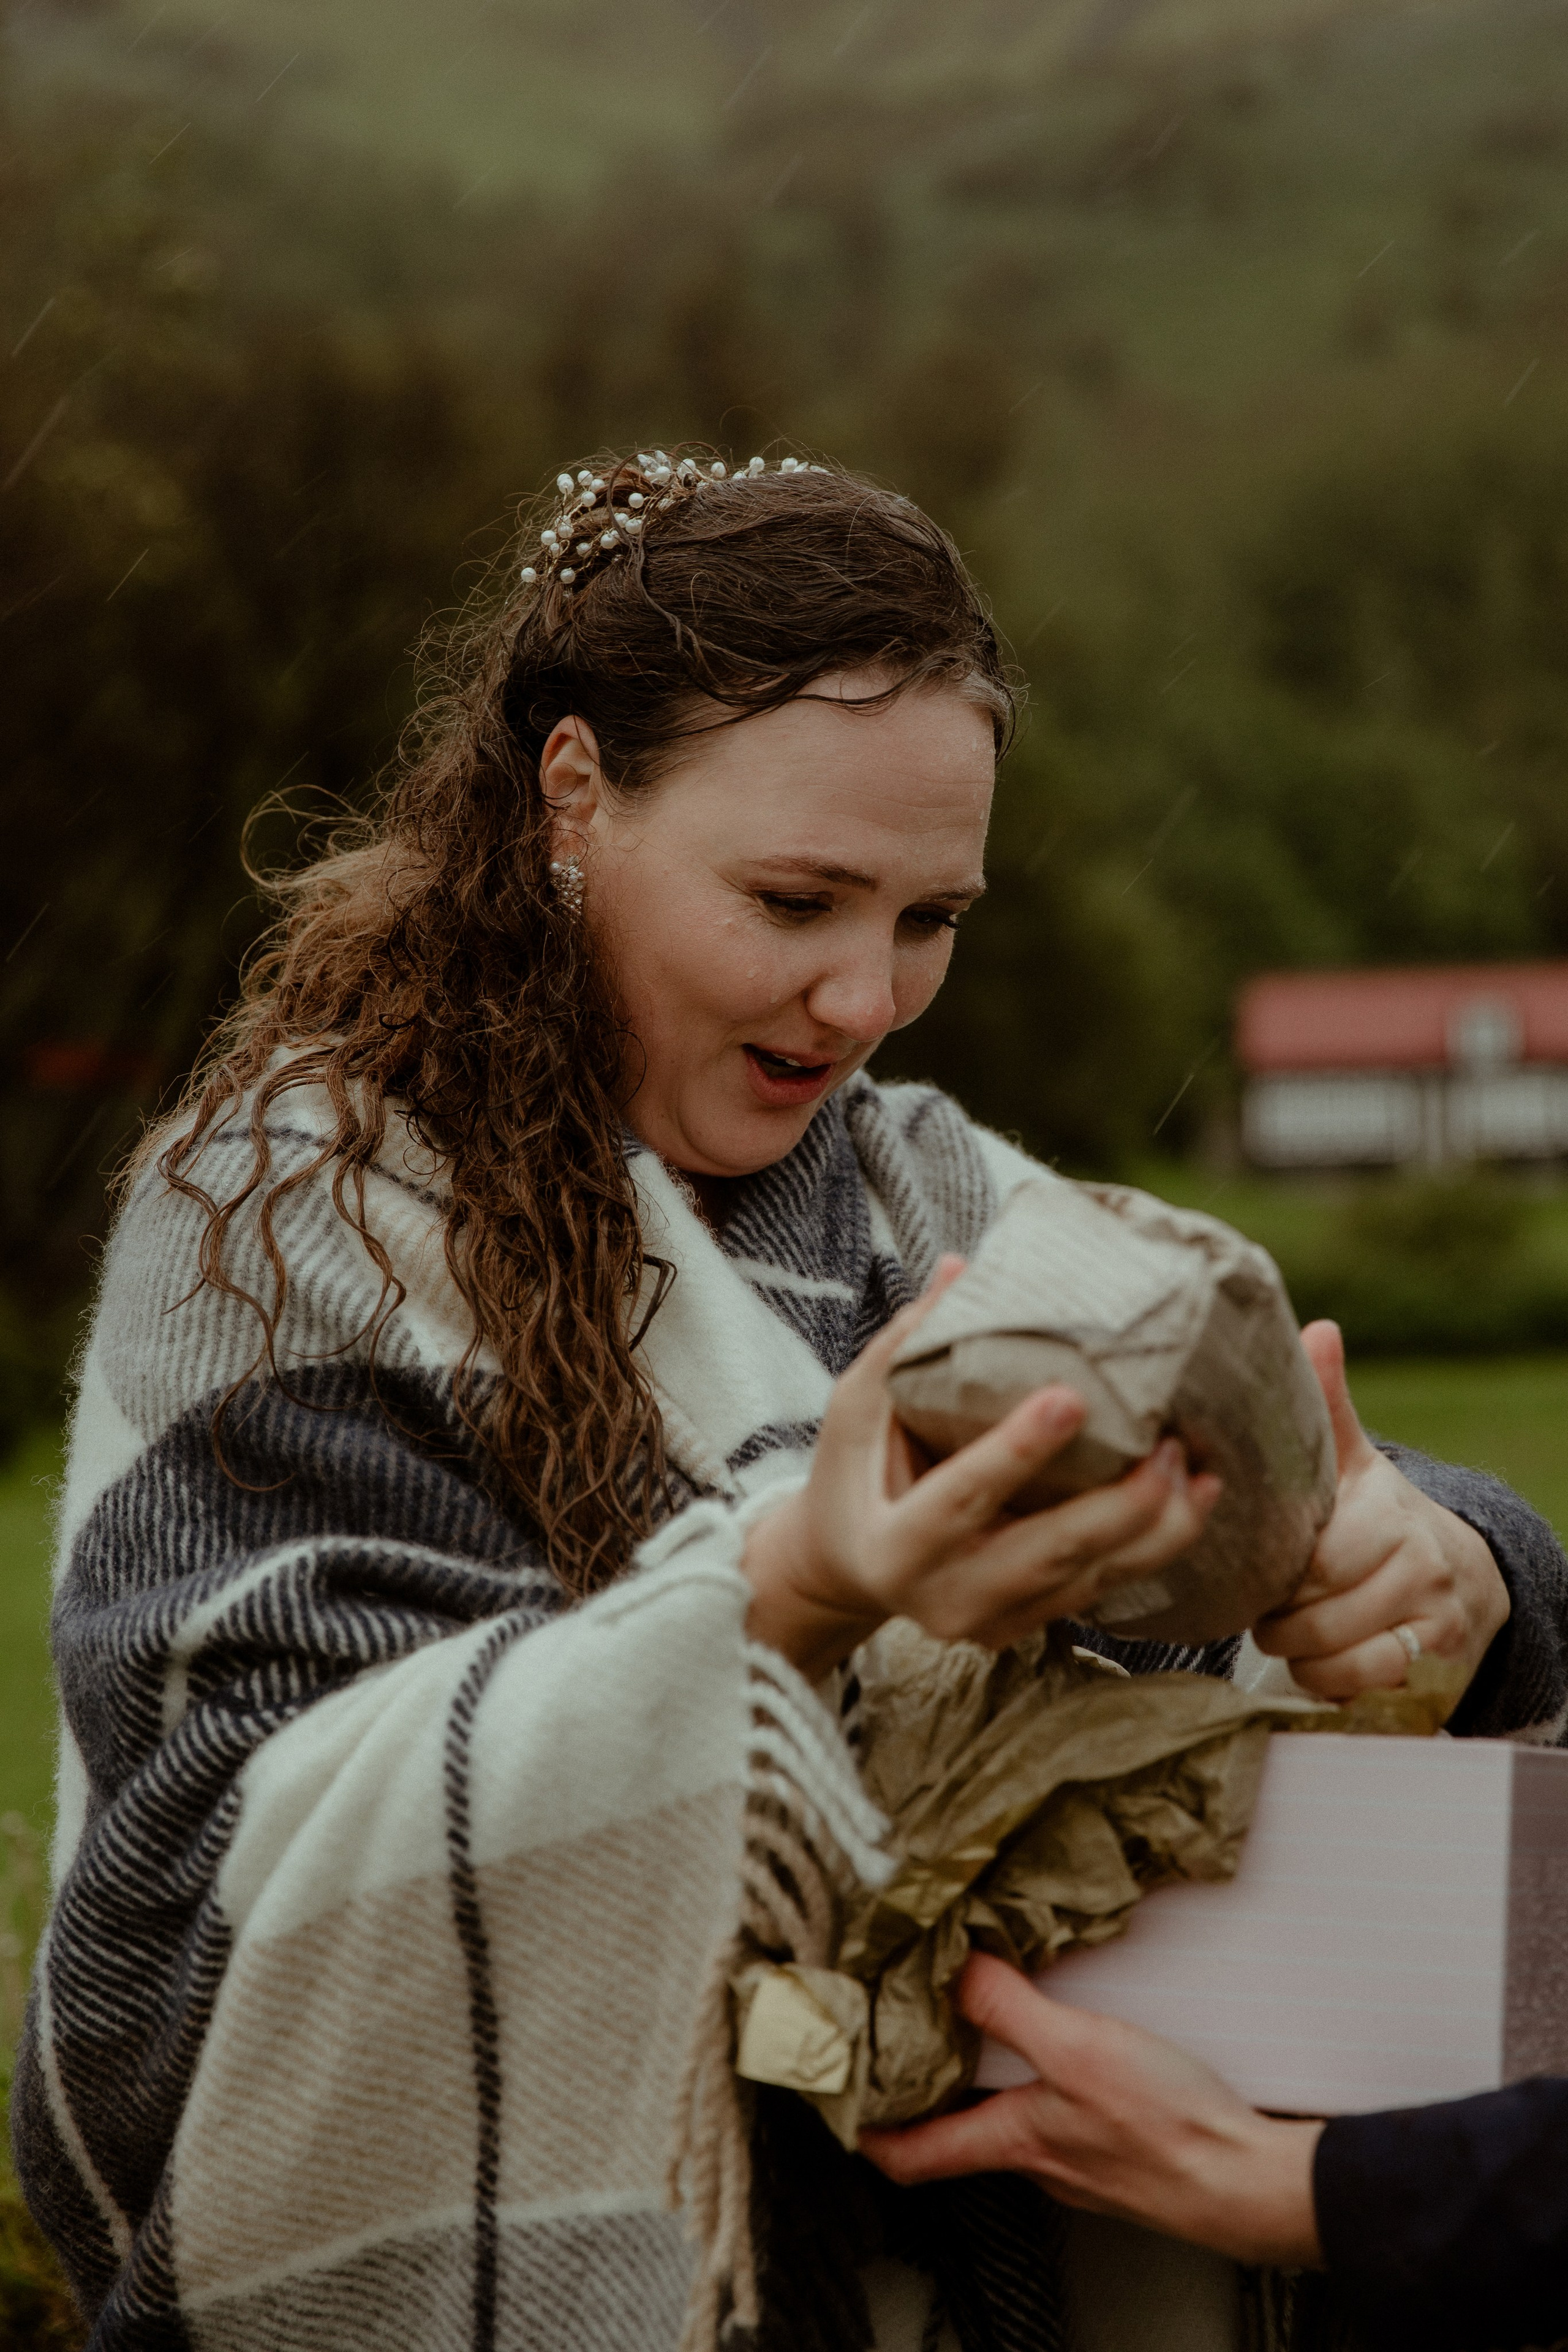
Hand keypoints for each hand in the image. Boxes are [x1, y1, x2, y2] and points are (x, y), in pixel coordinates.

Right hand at [742, 1258, 1221, 1678]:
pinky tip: (1192, 1502)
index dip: (1016, 1451)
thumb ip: (901, 1348)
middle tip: (1171, 1446)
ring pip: (1088, 1583)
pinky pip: (1098, 1592)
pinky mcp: (1026, 1627)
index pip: (962, 1496)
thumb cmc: (855, 1477)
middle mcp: (946, 1599)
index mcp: (895, 1547)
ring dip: (1155, 1531)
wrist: (849, 1571)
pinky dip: (1150, 1549)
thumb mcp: (855, 1414)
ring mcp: (990, 1623)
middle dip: (1118, 1507)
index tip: (1070, 1397)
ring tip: (1202, 1472)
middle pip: (1046, 1555)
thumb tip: (959, 1269)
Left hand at [860, 1952, 1323, 2268]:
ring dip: (989, 2077)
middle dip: (928, 2088)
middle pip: (957, 2132)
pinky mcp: (1120, 2151)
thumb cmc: (1171, 2132)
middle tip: (904, 2040)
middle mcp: (1038, 2159)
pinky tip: (1067, 2046)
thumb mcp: (1078, 2051)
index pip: (911, 2154)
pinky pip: (1060, 2114)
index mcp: (1012, 2141)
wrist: (1251, 2182)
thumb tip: (954, 1972)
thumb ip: (1010, 2010)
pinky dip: (1045, 2079)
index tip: (839, 2100)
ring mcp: (1080, 2159)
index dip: (867, 2130)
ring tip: (978, 2022)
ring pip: (1010, 2120)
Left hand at [1250, 1321, 1508, 1701]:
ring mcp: (1432, 1615)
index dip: (1276, 1573)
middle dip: (1277, 1615)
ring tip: (1285, 1631)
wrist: (1458, 1572)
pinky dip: (1329, 1681)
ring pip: (1339, 1655)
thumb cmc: (1377, 1515)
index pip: (1316, 1559)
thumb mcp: (1352, 1461)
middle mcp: (1417, 1563)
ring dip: (1298, 1654)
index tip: (1258, 1568)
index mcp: (1386, 1511)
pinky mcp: (1437, 1658)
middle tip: (1262, 1604)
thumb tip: (1317, 1330)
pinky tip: (1317, 1661)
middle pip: (1318, 1612)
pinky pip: (1365, 1684)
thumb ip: (1326, 1405)